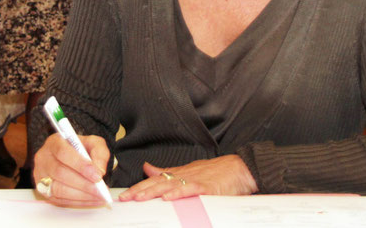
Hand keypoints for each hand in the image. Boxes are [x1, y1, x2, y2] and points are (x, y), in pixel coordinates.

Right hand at [33, 133, 109, 206]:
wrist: (71, 156)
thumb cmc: (81, 149)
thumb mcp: (93, 143)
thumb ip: (99, 153)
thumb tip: (100, 171)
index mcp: (54, 142)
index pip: (63, 153)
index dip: (80, 165)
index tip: (97, 175)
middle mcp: (43, 158)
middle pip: (60, 173)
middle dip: (83, 184)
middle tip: (100, 190)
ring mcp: (40, 176)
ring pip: (58, 189)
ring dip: (80, 195)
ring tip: (99, 196)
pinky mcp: (43, 191)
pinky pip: (59, 200)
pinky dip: (77, 202)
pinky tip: (92, 200)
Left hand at [119, 155, 257, 201]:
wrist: (240, 169)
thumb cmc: (217, 172)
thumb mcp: (189, 170)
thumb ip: (168, 171)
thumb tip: (148, 168)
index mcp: (179, 173)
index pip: (155, 181)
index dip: (139, 187)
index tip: (124, 195)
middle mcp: (184, 176)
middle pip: (158, 183)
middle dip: (141, 191)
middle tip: (126, 198)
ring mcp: (195, 180)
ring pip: (170, 186)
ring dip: (154, 192)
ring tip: (140, 198)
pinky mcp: (207, 187)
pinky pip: (191, 190)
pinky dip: (179, 193)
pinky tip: (168, 198)